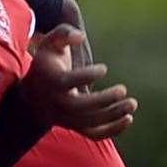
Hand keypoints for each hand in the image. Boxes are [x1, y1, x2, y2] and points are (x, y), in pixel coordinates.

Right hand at [23, 26, 135, 140]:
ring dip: (113, 115)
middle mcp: (57, 102)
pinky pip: (93, 134)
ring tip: (132, 103)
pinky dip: (112, 130)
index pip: (67, 82)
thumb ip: (64, 33)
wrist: (34, 94)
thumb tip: (80, 36)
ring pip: (89, 123)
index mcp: (50, 80)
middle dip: (103, 100)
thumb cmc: (48, 63)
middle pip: (80, 107)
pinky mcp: (75, 127)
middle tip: (123, 90)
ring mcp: (66, 118)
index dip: (87, 76)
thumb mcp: (51, 43)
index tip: (104, 68)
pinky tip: (128, 118)